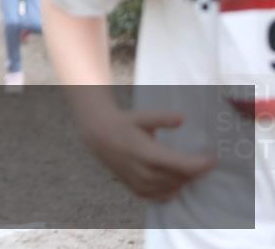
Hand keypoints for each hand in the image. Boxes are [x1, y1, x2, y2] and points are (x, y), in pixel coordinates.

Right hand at [80, 108, 215, 201]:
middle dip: (196, 171)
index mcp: (146, 153)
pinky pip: (162, 196)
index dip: (201, 164)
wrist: (99, 136)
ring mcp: (140, 184)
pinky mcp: (137, 190)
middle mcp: (143, 172)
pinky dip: (173, 189)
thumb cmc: (124, 124)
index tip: (213, 157)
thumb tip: (183, 118)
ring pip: (173, 188)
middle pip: (181, 178)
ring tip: (191, 167)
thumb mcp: (142, 116)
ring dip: (186, 180)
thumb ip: (162, 118)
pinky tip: (176, 179)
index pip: (182, 166)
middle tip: (205, 160)